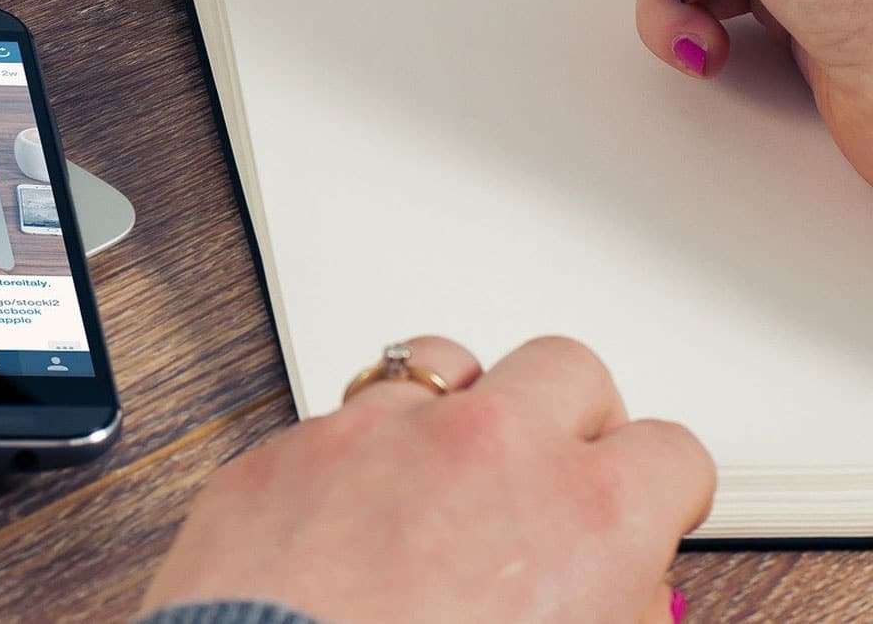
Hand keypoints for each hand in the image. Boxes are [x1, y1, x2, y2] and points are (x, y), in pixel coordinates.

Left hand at [143, 336, 712, 623]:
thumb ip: (617, 610)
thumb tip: (620, 595)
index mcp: (590, 513)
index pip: (672, 453)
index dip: (661, 490)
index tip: (644, 509)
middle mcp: (491, 446)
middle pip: (566, 370)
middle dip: (569, 421)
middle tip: (549, 482)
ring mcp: (382, 433)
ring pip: (445, 364)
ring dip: (458, 410)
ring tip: (446, 477)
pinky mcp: (291, 447)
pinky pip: (344, 418)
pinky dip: (360, 454)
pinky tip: (352, 513)